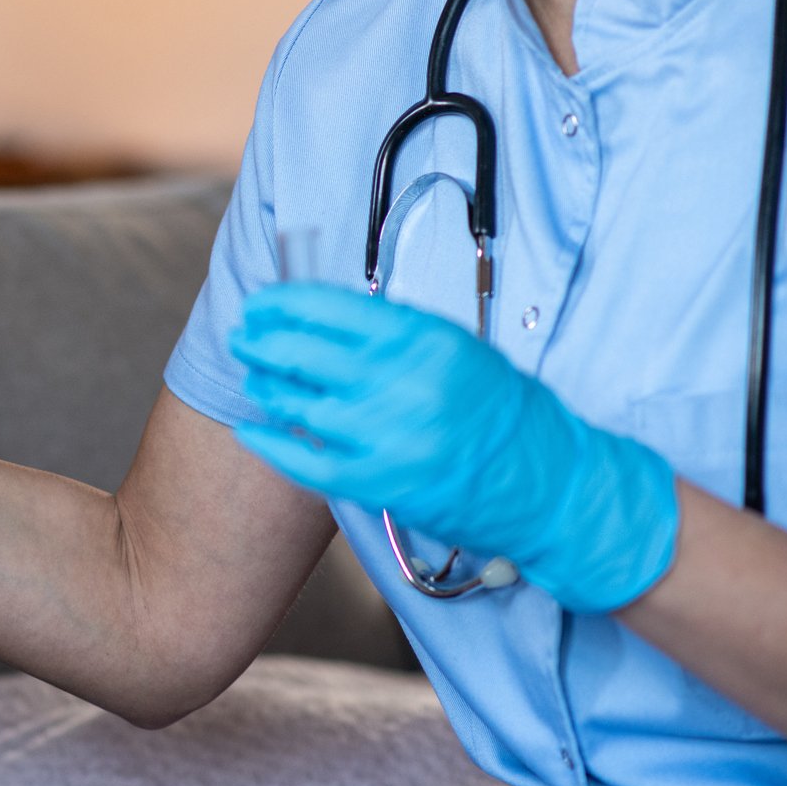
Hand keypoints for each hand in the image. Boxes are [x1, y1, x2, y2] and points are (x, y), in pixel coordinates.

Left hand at [228, 282, 678, 613]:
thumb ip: (392, 333)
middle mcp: (402, 383)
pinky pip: (307, 461)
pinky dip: (271, 443)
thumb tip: (321, 316)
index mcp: (422, 339)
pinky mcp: (381, 482)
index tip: (261, 303)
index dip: (283, 303)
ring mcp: (388, 435)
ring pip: (299, 405)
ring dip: (266, 387)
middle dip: (262, 342)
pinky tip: (251, 428)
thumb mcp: (453, 347)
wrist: (542, 478)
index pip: (330, 308)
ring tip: (254, 377)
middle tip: (244, 337)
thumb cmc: (498, 407)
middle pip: (303, 354)